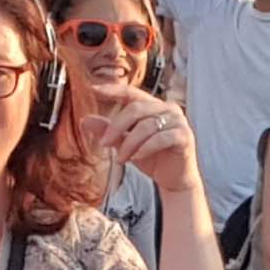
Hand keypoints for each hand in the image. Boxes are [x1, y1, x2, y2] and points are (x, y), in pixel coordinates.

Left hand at [85, 82, 199, 193]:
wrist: (174, 180)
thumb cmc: (152, 158)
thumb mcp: (125, 144)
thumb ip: (109, 131)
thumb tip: (85, 120)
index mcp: (154, 106)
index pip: (131, 93)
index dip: (112, 90)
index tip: (93, 89)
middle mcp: (168, 108)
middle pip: (136, 108)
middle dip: (116, 127)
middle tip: (103, 143)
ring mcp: (178, 121)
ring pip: (146, 126)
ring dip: (129, 144)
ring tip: (121, 158)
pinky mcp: (184, 136)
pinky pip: (161, 138)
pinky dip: (145, 148)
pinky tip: (136, 158)